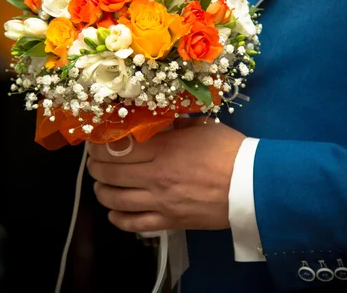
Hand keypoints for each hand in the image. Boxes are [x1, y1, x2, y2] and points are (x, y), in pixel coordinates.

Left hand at [87, 117, 244, 232]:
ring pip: (115, 199)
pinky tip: (114, 210)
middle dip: (95, 167)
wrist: (252, 185)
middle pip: (109, 173)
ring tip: (100, 185)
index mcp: (163, 150)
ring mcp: (160, 202)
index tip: (95, 142)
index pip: (117, 149)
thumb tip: (155, 121)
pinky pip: (134, 225)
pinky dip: (117, 218)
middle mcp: (155, 177)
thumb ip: (174, 125)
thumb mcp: (201, 127)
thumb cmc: (229, 152)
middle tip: (94, 162)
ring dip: (100, 191)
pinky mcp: (169, 221)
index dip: (99, 145)